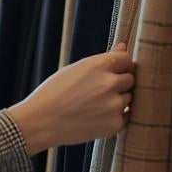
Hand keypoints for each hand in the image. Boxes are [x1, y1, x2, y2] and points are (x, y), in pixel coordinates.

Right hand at [6, 42, 133, 154]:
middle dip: (118, 84)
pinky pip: (125, 116)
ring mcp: (114, 105)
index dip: (120, 66)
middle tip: (97, 92)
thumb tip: (124, 47)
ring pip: (128, 98)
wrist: (41, 122)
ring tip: (93, 106)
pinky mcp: (115, 124)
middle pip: (130, 79)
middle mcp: (110, 83)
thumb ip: (103, 59)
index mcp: (98, 65)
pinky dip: (115, 117)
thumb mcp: (76, 69)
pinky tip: (96, 117)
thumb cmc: (55, 93)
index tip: (111, 72)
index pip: (127, 59)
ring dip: (116, 101)